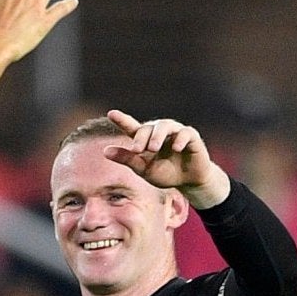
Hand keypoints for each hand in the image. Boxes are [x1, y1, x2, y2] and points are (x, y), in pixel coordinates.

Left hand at [103, 110, 229, 206]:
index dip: (122, 120)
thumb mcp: (144, 169)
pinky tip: (176, 148)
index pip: (132, 127)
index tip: (111, 114)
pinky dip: (180, 139)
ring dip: (157, 136)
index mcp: (146, 139)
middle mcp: (160, 132)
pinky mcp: (191, 136)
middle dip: (141, 138)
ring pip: (165, 126)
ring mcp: (176, 132)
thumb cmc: (165, 173)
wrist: (189, 181)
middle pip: (148, 127)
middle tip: (136, 150)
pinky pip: (185, 133)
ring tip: (153, 148)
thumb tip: (105, 151)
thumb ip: (127, 159)